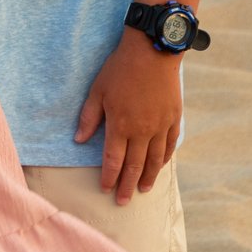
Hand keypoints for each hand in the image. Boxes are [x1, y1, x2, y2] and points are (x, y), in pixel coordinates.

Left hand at [74, 28, 182, 205]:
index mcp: (120, 124)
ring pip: (154, 160)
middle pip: (134, 166)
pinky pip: (170, 145)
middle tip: (123, 201)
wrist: (153, 50)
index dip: (109, 177)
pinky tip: (160, 166)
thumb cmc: (121, 68)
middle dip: (127, 186)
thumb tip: (78, 139)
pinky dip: (164, 159)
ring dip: (148, 177)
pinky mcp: (173, 118)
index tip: (105, 188)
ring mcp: (160, 126)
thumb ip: (89, 117)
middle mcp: (142, 130)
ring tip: (143, 190)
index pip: (113, 160)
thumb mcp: (98, 90)